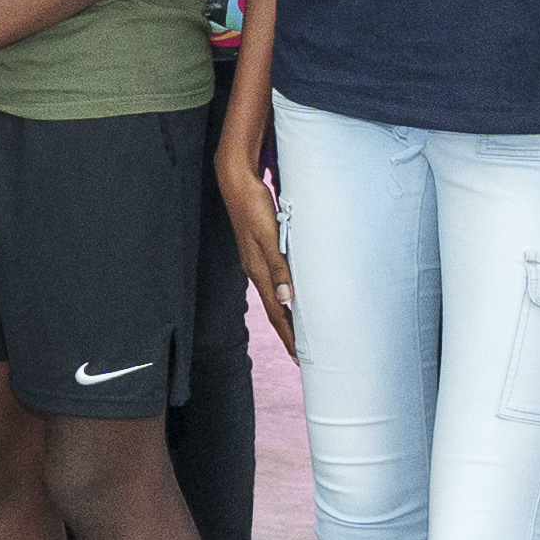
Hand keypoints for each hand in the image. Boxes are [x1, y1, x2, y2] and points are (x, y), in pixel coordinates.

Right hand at [218, 139, 295, 356]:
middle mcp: (257, 270)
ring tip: (300, 332)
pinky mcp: (261, 250)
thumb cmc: (253, 207)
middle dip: (289, 333)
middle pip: (276, 310)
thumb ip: (279, 268)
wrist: (236, 182)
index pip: (277, 313)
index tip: (299, 358)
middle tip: (303, 354)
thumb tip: (287, 300)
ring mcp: (258, 261)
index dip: (289, 336)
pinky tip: (292, 295)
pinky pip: (276, 281)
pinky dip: (285, 296)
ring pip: (276, 296)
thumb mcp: (269, 237)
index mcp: (259, 271)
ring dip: (288, 316)